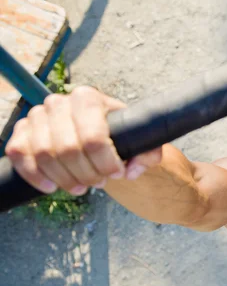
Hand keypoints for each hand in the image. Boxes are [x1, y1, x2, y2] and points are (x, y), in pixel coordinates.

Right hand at [5, 86, 161, 195]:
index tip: (117, 173)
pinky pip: (20, 155)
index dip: (106, 163)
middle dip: (87, 174)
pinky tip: (52, 187)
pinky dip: (34, 176)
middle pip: (68, 150)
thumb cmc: (118, 136)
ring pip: (45, 155)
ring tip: (82, 187)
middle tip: (100, 183)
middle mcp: (59, 102)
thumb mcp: (141, 141)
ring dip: (65, 179)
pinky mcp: (21, 132)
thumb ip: (148, 154)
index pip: (93, 138)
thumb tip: (131, 170)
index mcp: (88, 98)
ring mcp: (37, 116)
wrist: (95, 132)